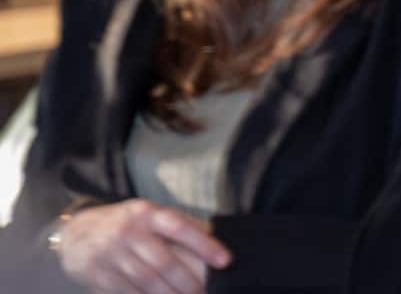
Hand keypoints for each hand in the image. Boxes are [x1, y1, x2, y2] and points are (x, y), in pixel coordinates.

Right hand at [57, 200, 231, 293]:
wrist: (76, 233)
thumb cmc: (126, 224)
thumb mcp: (149, 214)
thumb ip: (179, 224)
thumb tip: (214, 234)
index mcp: (147, 213)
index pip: (180, 227)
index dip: (204, 244)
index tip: (225, 261)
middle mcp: (128, 231)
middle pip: (163, 261)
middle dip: (187, 281)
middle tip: (203, 293)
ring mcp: (111, 254)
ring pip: (146, 280)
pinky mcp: (98, 274)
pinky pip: (126, 292)